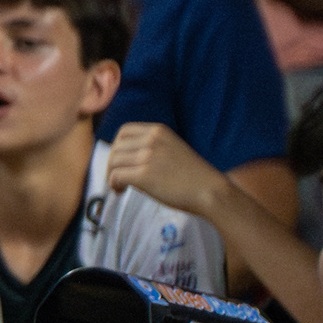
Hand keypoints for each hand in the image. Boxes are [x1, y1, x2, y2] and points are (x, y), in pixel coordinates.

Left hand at [103, 122, 229, 221]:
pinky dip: (114, 185)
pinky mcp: (144, 174)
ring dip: (112, 175)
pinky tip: (121, 191)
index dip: (117, 147)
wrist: (210, 191)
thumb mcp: (172, 149)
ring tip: (121, 186)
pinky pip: (116, 176)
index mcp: (159, 131)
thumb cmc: (193, 176)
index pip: (124, 131)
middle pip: (116, 147)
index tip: (120, 160)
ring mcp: (148, 156)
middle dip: (112, 163)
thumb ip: (151, 147)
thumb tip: (124, 157)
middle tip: (117, 177)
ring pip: (113, 162)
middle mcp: (152, 139)